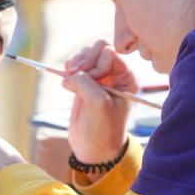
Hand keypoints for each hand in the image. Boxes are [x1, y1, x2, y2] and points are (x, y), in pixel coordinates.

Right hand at [63, 40, 136, 162]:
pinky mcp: (85, 81)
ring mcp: (100, 76)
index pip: (110, 52)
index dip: (96, 63)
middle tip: (75, 74)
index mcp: (127, 77)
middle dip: (84, 58)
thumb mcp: (98, 104)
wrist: (93, 147)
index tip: (90, 80)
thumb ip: (85, 82)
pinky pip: (76, 63)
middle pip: (98, 47)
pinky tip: (67, 78)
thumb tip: (68, 73)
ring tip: (69, 77)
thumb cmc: (103, 128)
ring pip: (86, 53)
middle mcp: (116, 74)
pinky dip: (69, 67)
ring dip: (75, 62)